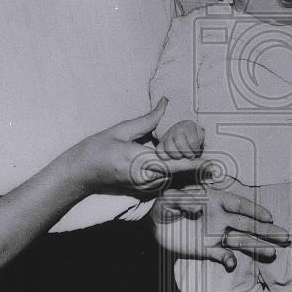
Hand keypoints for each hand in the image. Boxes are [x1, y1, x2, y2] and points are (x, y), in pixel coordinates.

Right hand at [73, 99, 210, 192]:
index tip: (213, 162)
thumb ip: (147, 120)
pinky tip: (181, 164)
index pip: (175, 164)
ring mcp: (145, 187)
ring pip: (173, 177)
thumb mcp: (121, 130)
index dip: (195, 164)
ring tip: (202, 163)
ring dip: (185, 168)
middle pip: (178, 172)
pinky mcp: (143, 189)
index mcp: (141, 163)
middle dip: (194, 164)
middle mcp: (146, 179)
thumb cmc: (96, 150)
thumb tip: (165, 103)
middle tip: (213, 161)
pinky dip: (174, 171)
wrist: (79, 174)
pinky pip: (164, 179)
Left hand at [151, 182, 290, 271]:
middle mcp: (220, 218)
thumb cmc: (164, 205)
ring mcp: (215, 234)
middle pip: (247, 225)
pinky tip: (232, 263)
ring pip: (240, 240)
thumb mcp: (169, 198)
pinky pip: (221, 255)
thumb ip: (183, 200)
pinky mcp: (206, 249)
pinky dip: (227, 259)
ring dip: (256, 246)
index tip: (269, 217)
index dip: (254, 211)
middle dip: (266, 230)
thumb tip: (198, 205)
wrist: (153, 224)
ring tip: (273, 252)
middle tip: (285, 236)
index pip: (239, 205)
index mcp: (215, 201)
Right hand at [156, 120, 204, 159]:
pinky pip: (159, 151)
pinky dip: (165, 156)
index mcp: (188, 127)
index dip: (195, 149)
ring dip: (177, 155)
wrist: (182, 129)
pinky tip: (172, 156)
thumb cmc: (193, 135)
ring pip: (169, 149)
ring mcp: (167, 136)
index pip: (192, 141)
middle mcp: (176, 130)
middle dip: (187, 153)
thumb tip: (208, 161)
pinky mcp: (160, 143)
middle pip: (180, 144)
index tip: (196, 151)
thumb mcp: (200, 136)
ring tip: (181, 155)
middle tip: (190, 155)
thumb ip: (203, 145)